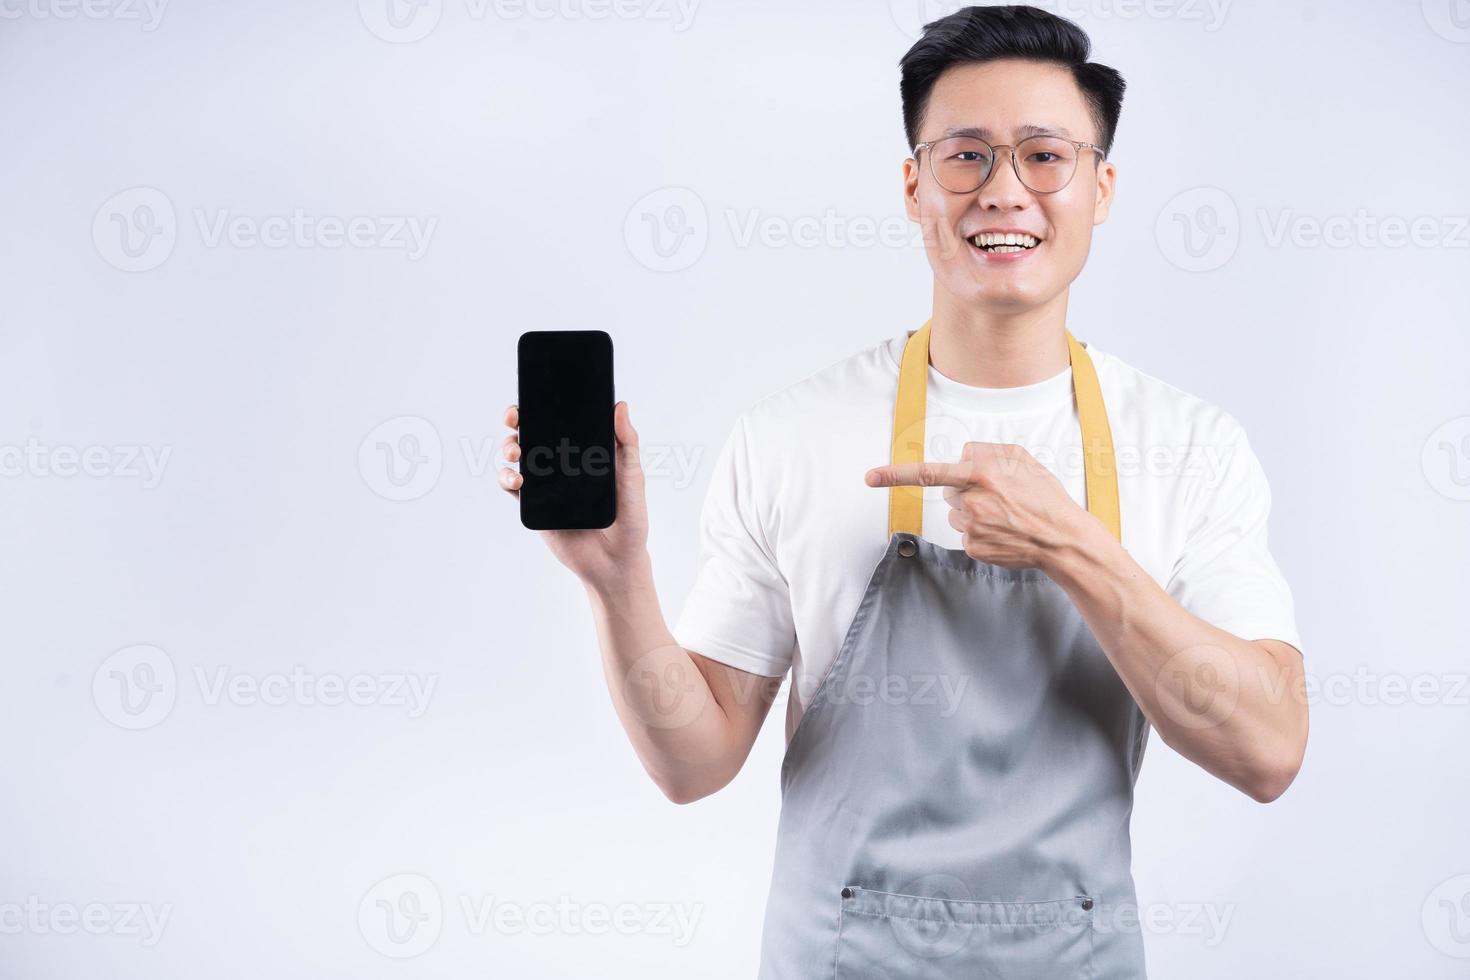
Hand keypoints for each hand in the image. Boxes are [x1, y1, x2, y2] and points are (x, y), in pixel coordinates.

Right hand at [499, 401, 651, 587]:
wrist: (615, 562)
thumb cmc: (630, 520)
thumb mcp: (632, 477)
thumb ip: (627, 443)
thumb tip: (619, 406)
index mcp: (584, 452)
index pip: (560, 422)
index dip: (543, 406)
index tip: (534, 397)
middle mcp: (562, 464)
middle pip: (532, 434)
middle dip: (517, 421)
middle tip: (514, 419)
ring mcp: (546, 485)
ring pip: (517, 457)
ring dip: (509, 447)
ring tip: (516, 454)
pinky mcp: (535, 506)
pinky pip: (512, 487)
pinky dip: (506, 479)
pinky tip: (515, 480)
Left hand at [864, 441, 1088, 569]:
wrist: (1062, 538)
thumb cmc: (1043, 495)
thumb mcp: (1021, 458)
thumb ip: (987, 451)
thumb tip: (962, 456)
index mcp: (982, 474)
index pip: (930, 472)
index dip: (895, 474)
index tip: (870, 477)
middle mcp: (972, 501)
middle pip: (949, 489)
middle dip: (966, 489)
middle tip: (998, 495)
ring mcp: (970, 527)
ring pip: (956, 512)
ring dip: (973, 510)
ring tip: (1004, 514)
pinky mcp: (973, 548)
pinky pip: (965, 533)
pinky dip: (980, 530)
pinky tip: (1002, 531)